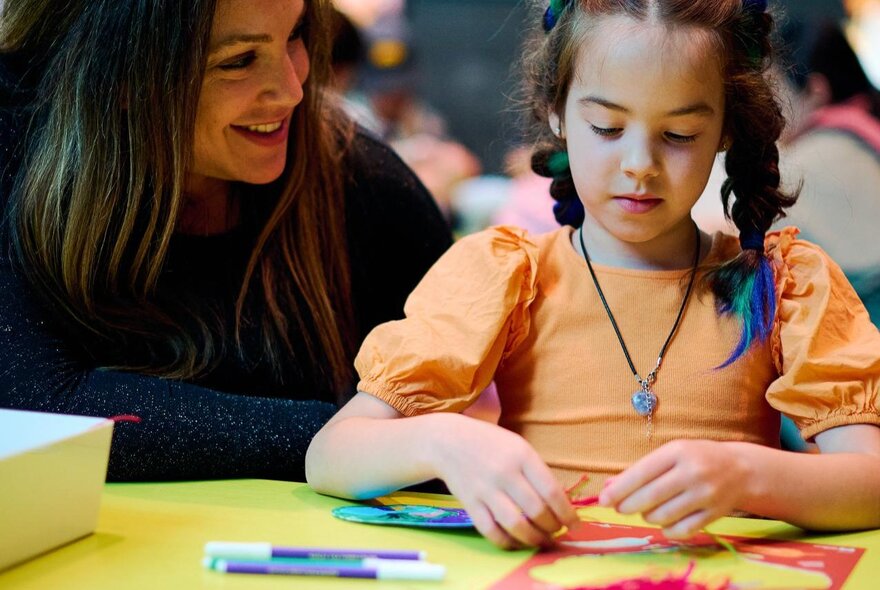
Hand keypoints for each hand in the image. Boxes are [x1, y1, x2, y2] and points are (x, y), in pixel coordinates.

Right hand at [430, 415, 577, 548]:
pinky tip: (517, 542)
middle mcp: (504, 473)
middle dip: (553, 527)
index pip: (552, 491)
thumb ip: (537, 472)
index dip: (567, 513)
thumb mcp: (519, 447)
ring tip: (542, 540)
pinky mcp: (470, 504)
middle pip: (537, 511)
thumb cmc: (491, 443)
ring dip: (534, 539)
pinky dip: (508, 542)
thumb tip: (560, 504)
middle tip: (557, 531)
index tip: (575, 524)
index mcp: (522, 456)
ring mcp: (485, 489)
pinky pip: (492, 531)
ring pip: (516, 525)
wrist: (448, 441)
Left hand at [599, 439, 752, 538]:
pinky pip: (681, 530)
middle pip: (650, 497)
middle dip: (628, 506)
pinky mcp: (715, 514)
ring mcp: (705, 494)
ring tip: (646, 510)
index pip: (642, 473)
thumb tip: (609, 485)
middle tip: (620, 508)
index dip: (619, 489)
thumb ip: (640, 469)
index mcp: (678, 451)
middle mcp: (692, 472)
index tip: (603, 500)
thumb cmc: (696, 458)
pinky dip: (667, 529)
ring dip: (647, 516)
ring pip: (663, 516)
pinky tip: (665, 521)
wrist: (740, 469)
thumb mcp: (669, 454)